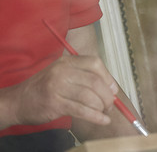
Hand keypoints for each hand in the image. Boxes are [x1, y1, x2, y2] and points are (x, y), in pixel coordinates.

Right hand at [3, 54, 118, 128]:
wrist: (17, 102)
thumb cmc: (44, 89)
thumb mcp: (62, 74)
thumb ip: (83, 77)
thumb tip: (112, 88)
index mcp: (66, 62)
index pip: (95, 63)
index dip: (108, 77)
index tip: (113, 89)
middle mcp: (62, 71)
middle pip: (95, 81)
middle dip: (107, 95)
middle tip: (110, 105)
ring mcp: (57, 87)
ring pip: (89, 96)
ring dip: (101, 106)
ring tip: (105, 112)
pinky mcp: (54, 104)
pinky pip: (81, 110)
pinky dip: (95, 116)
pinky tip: (102, 120)